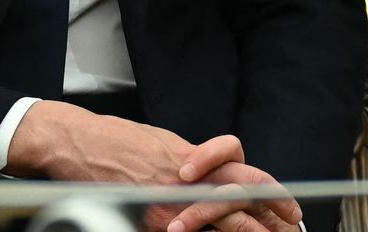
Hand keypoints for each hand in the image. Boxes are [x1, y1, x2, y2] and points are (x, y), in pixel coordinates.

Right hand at [7, 102, 301, 231]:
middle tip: (291, 224)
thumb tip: (217, 179)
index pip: (247, 174)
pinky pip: (194, 225)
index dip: (273, 193)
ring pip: (224, 211)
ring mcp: (171, 196)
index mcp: (197, 160)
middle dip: (272, 213)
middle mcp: (188, 177)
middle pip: (245, 192)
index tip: (289, 208)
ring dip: (249, 225)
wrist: (76, 143)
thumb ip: (194, 165)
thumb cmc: (117, 143)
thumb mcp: (166, 146)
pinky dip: (210, 228)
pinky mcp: (151, 213)